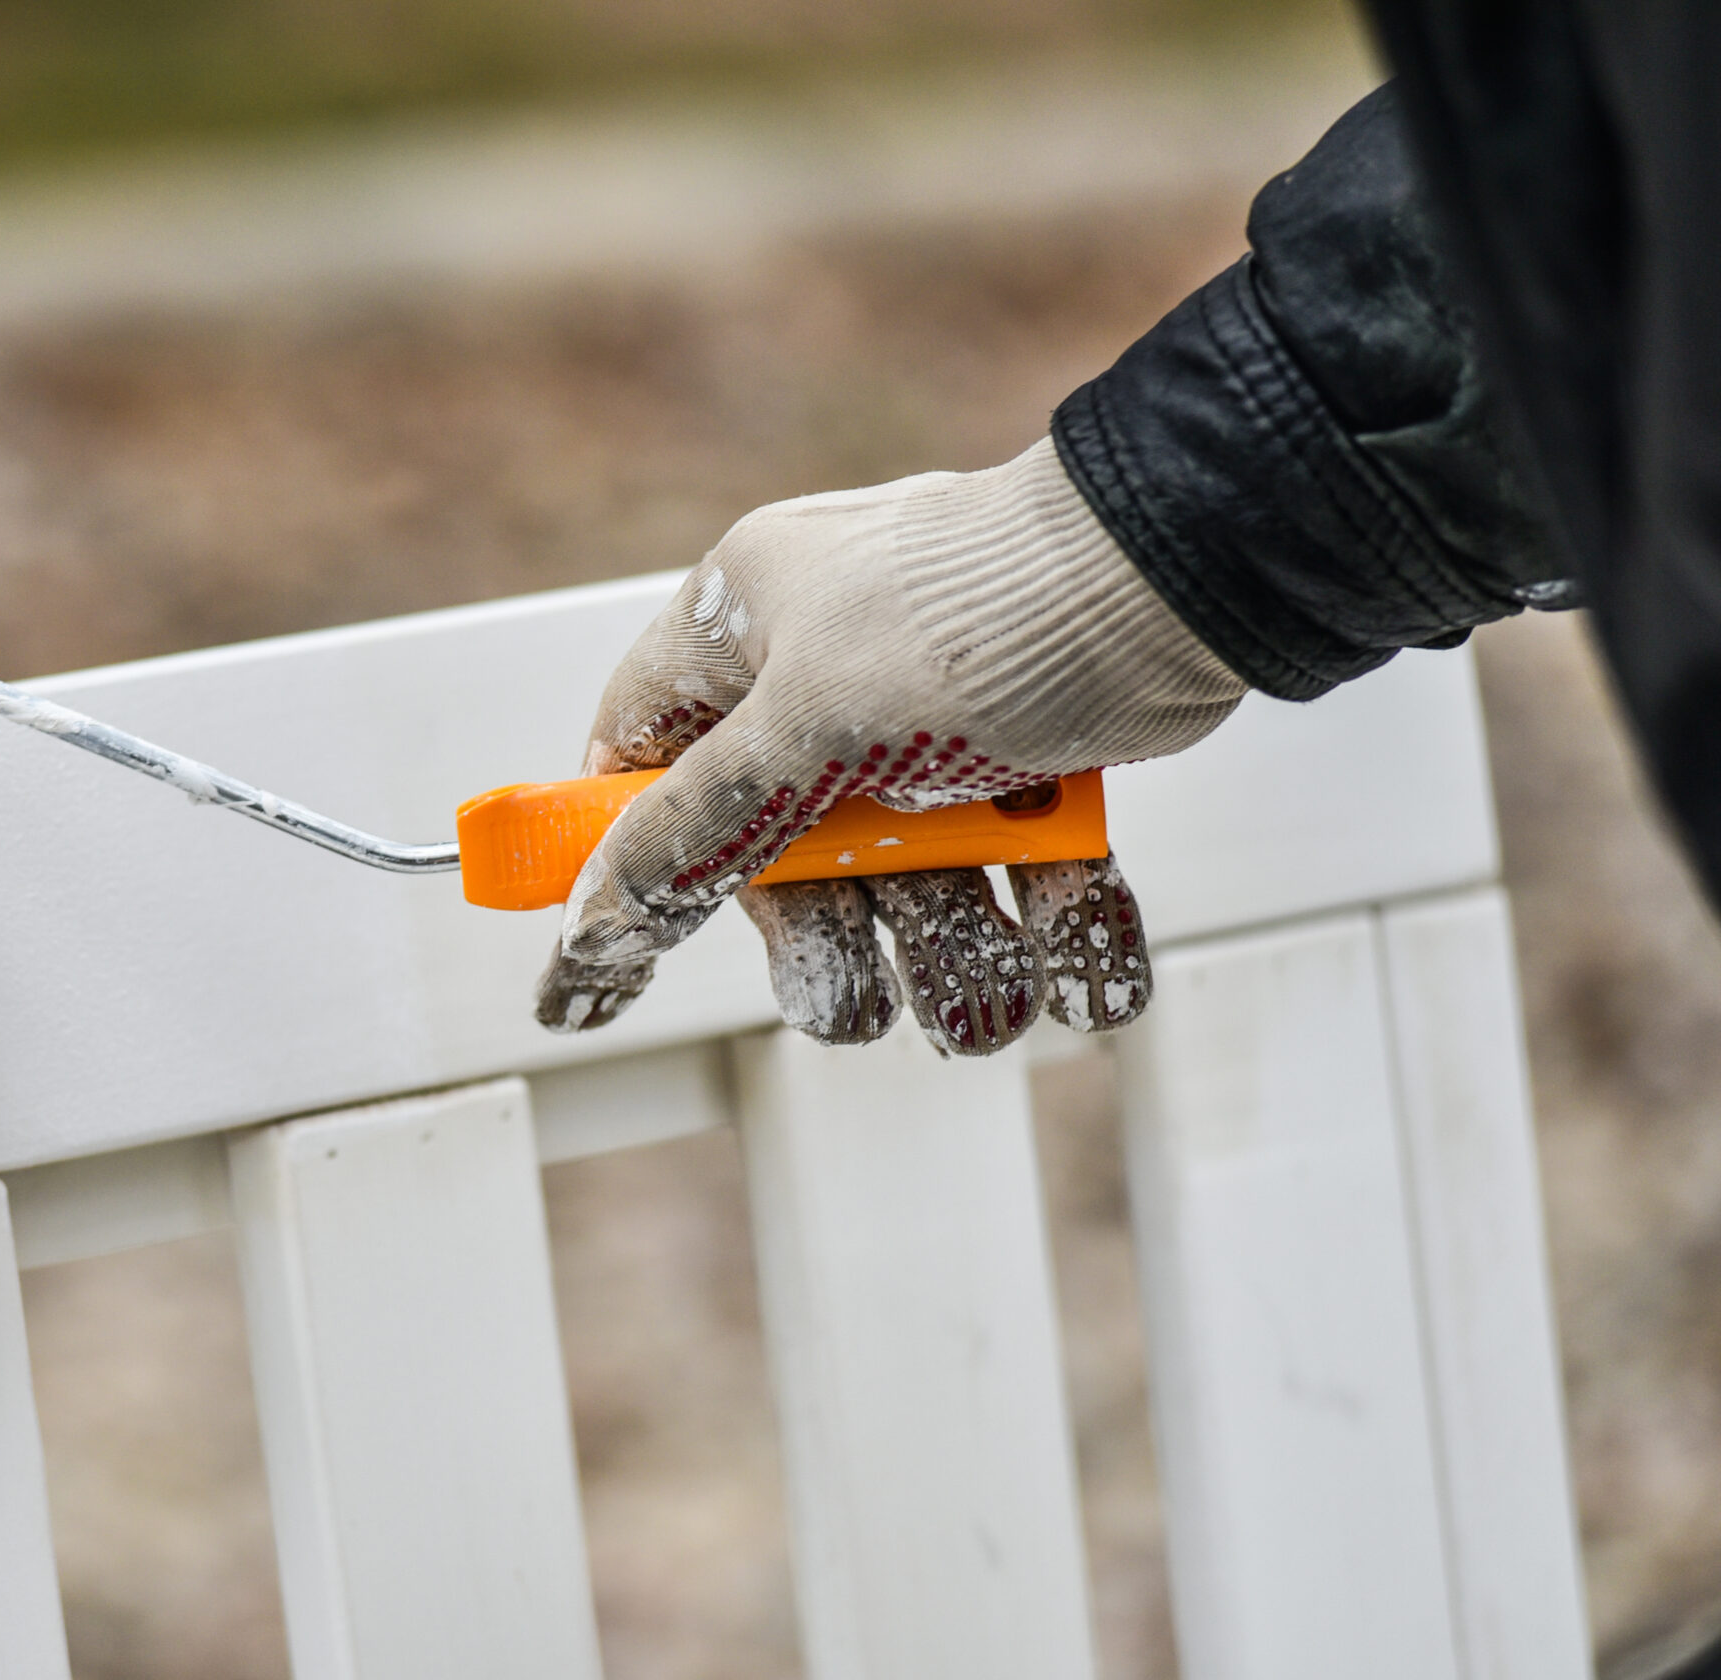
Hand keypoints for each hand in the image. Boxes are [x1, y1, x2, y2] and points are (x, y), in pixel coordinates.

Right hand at [536, 439, 1243, 1052]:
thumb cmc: (970, 620)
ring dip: (955, 952)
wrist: (1185, 572)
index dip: (636, 853)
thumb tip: (591, 922)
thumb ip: (695, 832)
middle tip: (857, 1009)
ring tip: (996, 1006)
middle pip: (789, 844)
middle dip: (837, 939)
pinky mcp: (1035, 743)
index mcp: (745, 626)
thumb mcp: (804, 732)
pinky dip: (1055, 920)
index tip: (632, 951)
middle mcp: (830, 667)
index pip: (643, 752)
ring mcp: (935, 710)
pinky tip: (1086, 975)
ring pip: (913, 867)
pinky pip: (1018, 857)